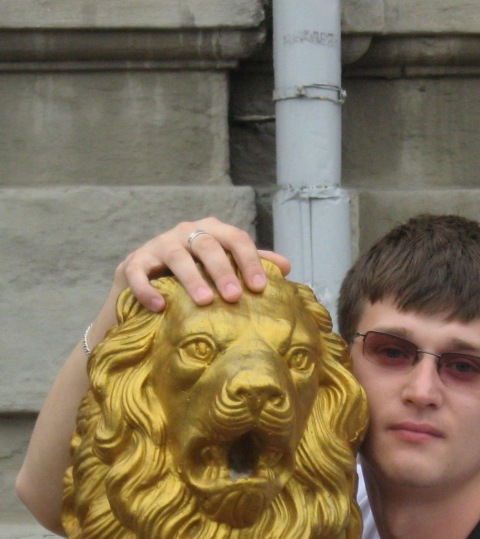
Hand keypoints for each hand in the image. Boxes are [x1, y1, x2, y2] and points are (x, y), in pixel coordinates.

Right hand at [115, 217, 291, 310]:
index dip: (249, 261)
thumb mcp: (223, 266)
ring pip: (176, 256)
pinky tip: (159, 307)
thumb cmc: (195, 274)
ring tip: (204, 301)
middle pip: (207, 245)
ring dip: (191, 278)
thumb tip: (287, 266)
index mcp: (212, 232)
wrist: (148, 281)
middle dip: (223, 270)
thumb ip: (251, 264)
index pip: (235, 239)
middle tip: (234, 297)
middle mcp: (185, 233)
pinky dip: (147, 289)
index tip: (260, 288)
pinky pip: (138, 273)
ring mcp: (159, 245)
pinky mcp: (133, 262)